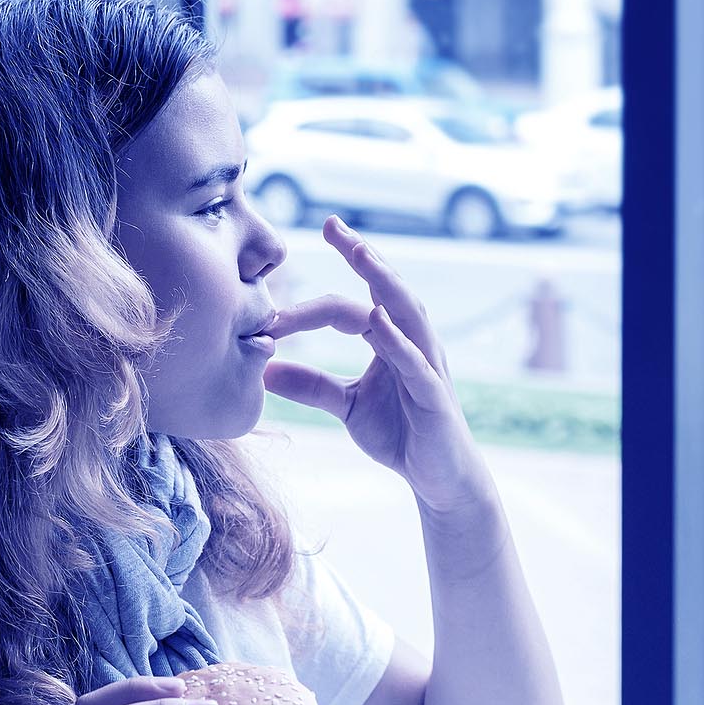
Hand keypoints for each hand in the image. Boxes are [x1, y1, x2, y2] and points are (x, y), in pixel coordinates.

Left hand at [262, 216, 493, 514]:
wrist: (439, 478)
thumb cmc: (401, 435)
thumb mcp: (347, 406)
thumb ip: (312, 386)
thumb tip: (265, 371)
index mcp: (390, 341)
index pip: (352, 305)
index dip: (316, 300)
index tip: (285, 289)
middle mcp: (412, 343)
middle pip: (387, 290)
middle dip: (362, 256)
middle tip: (334, 226)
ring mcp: (427, 365)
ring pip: (408, 313)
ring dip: (384, 282)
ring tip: (361, 254)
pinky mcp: (434, 395)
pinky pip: (416, 362)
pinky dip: (398, 340)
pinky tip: (378, 321)